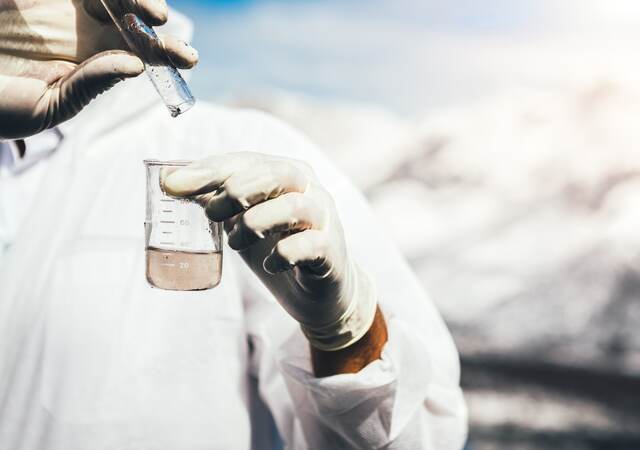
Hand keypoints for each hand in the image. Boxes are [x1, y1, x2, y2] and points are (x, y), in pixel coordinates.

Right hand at [0, 0, 197, 138]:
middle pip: (134, 17)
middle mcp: (84, 28)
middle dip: (156, 22)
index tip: (188, 60)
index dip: (165, 54)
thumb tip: (134, 67)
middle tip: (166, 29)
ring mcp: (63, 2)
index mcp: (92, 61)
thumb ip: (88, 85)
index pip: (139, 54)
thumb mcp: (45, 106)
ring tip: (153, 14)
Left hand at [162, 152, 377, 350]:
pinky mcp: (331, 251)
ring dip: (256, 223)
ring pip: (294, 206)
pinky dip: (283, 254)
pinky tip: (270, 265)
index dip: (209, 170)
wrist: (320, 292)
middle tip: (211, 215)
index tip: (171, 185)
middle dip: (236, 191)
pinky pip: (309, 245)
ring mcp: (324, 219)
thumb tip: (168, 181)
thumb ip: (215, 200)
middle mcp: (310, 188)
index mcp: (286, 172)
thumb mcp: (243, 219)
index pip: (247, 161)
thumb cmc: (278, 246)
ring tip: (235, 242)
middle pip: (276, 174)